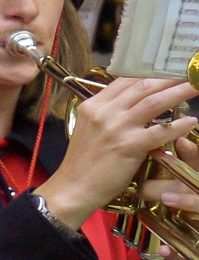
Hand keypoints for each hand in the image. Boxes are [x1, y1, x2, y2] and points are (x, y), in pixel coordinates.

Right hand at [37, 78, 197, 228]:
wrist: (73, 188)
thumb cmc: (83, 164)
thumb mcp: (89, 130)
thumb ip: (108, 115)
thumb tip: (133, 106)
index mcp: (93, 106)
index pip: (124, 81)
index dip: (148, 73)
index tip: (167, 71)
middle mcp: (104, 112)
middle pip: (142, 86)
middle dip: (169, 78)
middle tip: (189, 74)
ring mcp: (115, 128)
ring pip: (153, 103)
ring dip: (179, 93)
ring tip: (195, 87)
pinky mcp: (128, 146)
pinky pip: (159, 131)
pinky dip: (178, 126)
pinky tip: (191, 122)